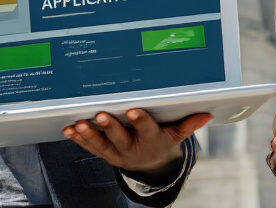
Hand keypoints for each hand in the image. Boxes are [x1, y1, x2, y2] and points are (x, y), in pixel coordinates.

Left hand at [62, 109, 210, 174]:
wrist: (149, 165)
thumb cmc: (162, 141)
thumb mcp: (176, 135)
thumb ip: (188, 124)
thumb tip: (207, 114)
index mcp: (151, 140)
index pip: (147, 129)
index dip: (140, 121)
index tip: (133, 110)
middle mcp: (132, 149)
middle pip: (120, 138)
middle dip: (110, 127)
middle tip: (100, 115)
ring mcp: (116, 153)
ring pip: (101, 145)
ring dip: (89, 134)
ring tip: (79, 123)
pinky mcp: (104, 154)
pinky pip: (90, 148)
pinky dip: (78, 139)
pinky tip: (69, 129)